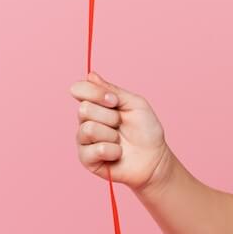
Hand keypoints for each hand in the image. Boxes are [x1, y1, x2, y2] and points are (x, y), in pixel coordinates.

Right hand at [69, 71, 171, 192]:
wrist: (153, 157)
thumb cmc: (146, 129)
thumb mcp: (134, 103)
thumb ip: (111, 90)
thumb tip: (90, 74)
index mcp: (96, 104)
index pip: (79, 89)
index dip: (95, 93)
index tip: (115, 101)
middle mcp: (86, 120)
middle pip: (84, 109)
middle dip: (110, 116)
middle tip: (121, 124)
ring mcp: (84, 140)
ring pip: (88, 129)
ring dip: (111, 134)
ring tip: (119, 140)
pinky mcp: (86, 159)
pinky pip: (94, 149)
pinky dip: (112, 151)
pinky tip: (117, 153)